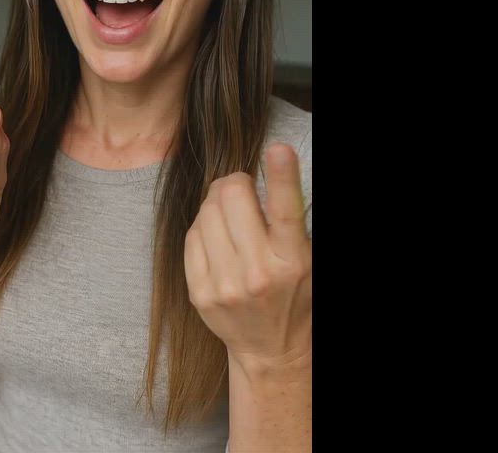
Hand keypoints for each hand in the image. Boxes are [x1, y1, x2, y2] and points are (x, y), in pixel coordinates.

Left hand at [184, 143, 311, 368]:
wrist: (271, 349)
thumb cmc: (293, 294)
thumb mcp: (306, 258)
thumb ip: (289, 221)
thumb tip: (269, 170)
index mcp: (293, 260)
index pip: (287, 210)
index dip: (282, 175)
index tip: (277, 149)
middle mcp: (260, 273)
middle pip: (234, 198)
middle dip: (235, 182)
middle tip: (241, 188)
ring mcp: (226, 285)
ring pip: (206, 212)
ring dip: (216, 203)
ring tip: (229, 216)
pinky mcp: (200, 293)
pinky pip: (191, 236)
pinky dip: (202, 228)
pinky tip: (216, 238)